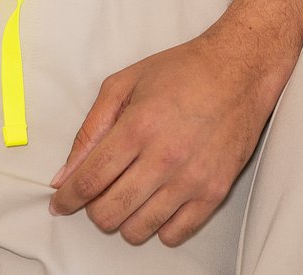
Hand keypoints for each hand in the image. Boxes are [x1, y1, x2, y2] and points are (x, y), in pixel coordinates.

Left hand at [47, 26, 287, 245]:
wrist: (240, 68)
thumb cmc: (183, 71)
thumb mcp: (125, 83)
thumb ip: (90, 130)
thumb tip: (64, 176)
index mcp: (137, 127)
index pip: (88, 182)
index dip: (67, 199)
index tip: (61, 203)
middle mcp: (164, 157)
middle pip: (109, 213)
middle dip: (94, 210)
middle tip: (99, 195)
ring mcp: (191, 178)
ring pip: (138, 229)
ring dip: (125, 220)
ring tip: (131, 198)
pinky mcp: (215, 191)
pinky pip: (175, 234)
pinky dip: (159, 228)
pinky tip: (158, 205)